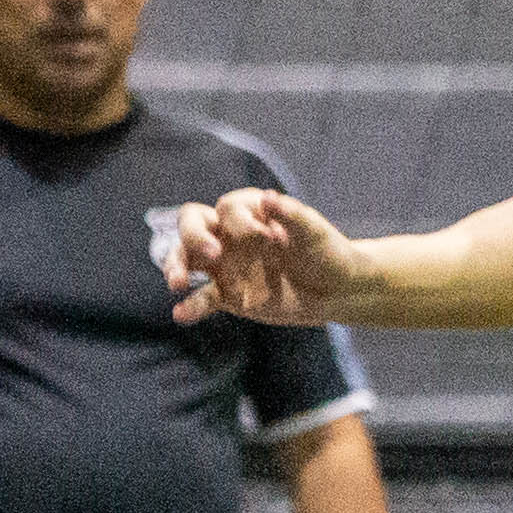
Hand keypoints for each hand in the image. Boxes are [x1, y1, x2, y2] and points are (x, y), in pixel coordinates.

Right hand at [166, 187, 359, 325]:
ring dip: (176, 266)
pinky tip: (181, 314)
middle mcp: (230, 234)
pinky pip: (203, 299)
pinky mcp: (228, 295)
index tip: (272, 241)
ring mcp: (226, 265)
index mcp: (250, 212)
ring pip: (187, 258)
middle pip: (193, 224)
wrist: (335, 289)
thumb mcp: (314, 231)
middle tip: (212, 253)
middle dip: (194, 236)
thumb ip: (291, 214)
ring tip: (177, 282)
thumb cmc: (326, 251)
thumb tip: (268, 199)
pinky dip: (191, 306)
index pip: (228, 208)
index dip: (244, 223)